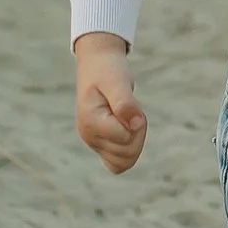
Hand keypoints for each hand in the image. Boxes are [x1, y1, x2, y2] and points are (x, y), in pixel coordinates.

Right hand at [74, 32, 147, 172]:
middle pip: (127, 154)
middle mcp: (88, 136)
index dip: (137, 121)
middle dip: (138, 132)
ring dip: (135, 141)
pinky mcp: (100, 145)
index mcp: (90, 122)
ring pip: (124, 162)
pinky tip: (127, 129)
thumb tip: (136, 124)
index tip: (131, 102)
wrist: (98, 64)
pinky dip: (129, 150)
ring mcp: (93, 143)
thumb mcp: (118, 81)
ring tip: (128, 117)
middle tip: (132, 108)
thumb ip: (125, 103)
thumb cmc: (108, 71)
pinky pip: (119, 163)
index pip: (125, 138)